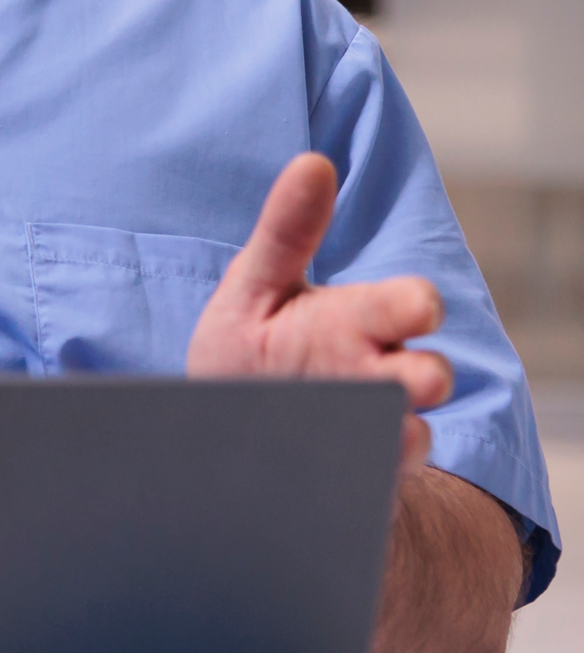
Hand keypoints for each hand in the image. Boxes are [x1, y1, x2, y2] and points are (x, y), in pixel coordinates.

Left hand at [187, 151, 452, 466]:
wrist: (221, 434)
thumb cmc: (252, 348)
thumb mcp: (258, 288)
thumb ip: (284, 232)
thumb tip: (311, 162)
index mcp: (361, 322)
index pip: (412, 305)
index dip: (416, 306)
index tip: (414, 308)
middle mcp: (377, 379)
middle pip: (430, 377)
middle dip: (421, 379)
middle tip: (405, 382)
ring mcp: (369, 435)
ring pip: (408, 440)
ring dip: (390, 437)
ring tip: (359, 434)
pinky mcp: (352, 484)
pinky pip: (371, 490)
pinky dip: (355, 482)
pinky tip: (324, 475)